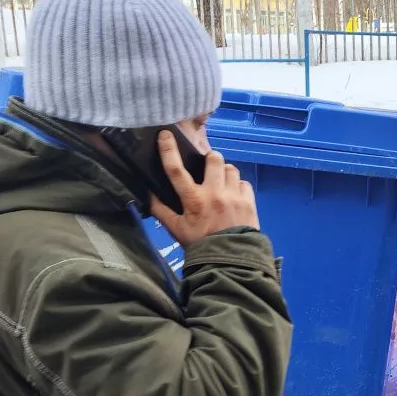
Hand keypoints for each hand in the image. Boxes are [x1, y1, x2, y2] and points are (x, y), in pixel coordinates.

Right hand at [150, 130, 258, 246]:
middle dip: (210, 159)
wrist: (230, 260)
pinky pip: (244, 182)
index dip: (168, 150)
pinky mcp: (249, 201)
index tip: (165, 135)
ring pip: (231, 168)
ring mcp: (233, 196)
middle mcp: (214, 193)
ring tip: (222, 183)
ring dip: (225, 172)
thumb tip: (147, 193)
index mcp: (193, 200)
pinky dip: (238, 186)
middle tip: (208, 168)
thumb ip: (161, 211)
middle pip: (213, 159)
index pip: (176, 170)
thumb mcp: (176, 230)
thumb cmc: (200, 244)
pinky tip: (234, 196)